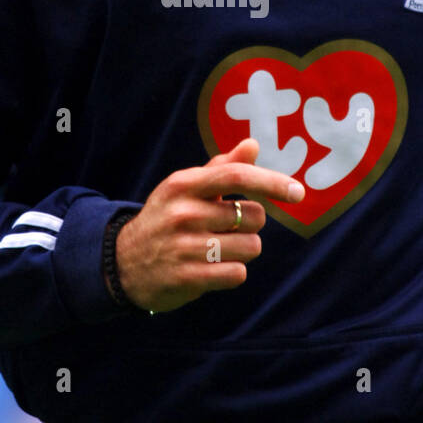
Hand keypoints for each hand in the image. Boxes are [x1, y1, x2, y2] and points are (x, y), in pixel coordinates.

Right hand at [112, 138, 304, 313]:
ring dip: (243, 250)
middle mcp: (183, 212)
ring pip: (250, 247)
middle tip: (227, 228)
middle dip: (250, 224)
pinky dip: (232, 272)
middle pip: (254, 217)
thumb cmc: (166, 218)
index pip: (237, 176)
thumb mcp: (185, 188)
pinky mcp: (187, 278)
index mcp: (184, 184)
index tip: (298, 192)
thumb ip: (221, 168)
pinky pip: (237, 273)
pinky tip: (212, 268)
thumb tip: (252, 144)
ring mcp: (184, 246)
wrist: (123, 261)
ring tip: (218, 249)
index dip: (272, 183)